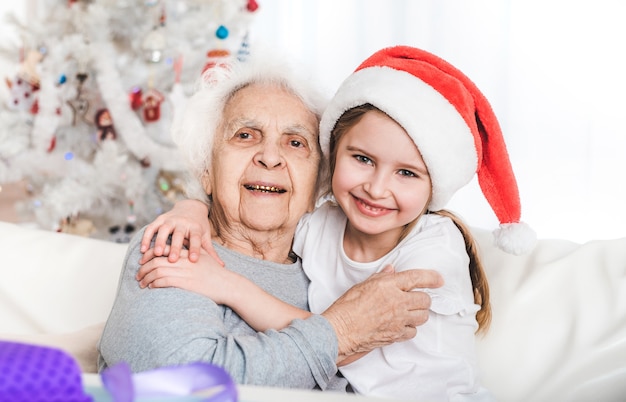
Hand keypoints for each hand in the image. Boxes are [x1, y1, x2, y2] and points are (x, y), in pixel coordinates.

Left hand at [136, 249, 233, 303]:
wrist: (227, 285)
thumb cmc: (217, 274)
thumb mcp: (206, 258)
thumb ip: (194, 253)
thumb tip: (186, 254)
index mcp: (187, 252)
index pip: (163, 249)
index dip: (150, 254)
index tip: (143, 261)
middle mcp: (184, 260)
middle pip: (156, 259)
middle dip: (144, 267)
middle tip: (138, 274)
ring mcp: (183, 271)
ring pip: (156, 271)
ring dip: (146, 277)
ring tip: (142, 283)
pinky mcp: (183, 282)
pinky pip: (162, 281)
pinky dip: (153, 284)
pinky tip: (151, 287)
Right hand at [139, 199, 221, 264]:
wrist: (191, 206)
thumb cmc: (199, 226)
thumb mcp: (205, 236)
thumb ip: (211, 251)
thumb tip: (222, 266)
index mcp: (195, 227)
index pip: (195, 239)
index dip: (195, 249)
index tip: (194, 260)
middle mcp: (182, 222)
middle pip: (178, 235)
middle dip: (175, 247)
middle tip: (172, 260)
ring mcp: (170, 220)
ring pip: (163, 230)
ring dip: (159, 241)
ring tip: (155, 254)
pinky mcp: (160, 219)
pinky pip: (151, 228)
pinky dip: (146, 238)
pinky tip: (143, 250)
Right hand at [321, 267, 442, 361]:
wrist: (341, 331)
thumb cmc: (347, 307)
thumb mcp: (362, 285)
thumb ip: (381, 277)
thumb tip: (391, 270)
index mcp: (388, 286)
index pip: (417, 278)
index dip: (431, 278)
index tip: (439, 279)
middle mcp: (397, 302)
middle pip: (425, 300)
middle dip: (423, 298)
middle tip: (416, 298)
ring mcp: (399, 320)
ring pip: (423, 316)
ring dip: (419, 313)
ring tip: (409, 312)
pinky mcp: (397, 335)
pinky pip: (413, 331)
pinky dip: (410, 328)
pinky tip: (401, 325)